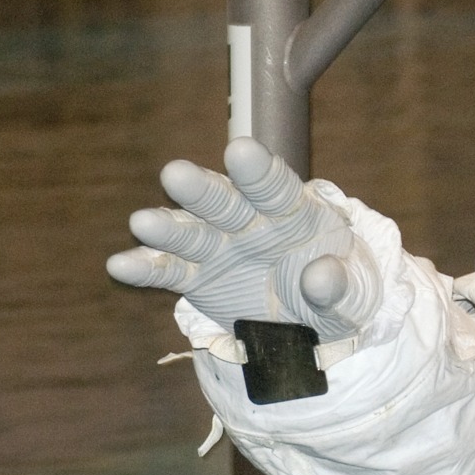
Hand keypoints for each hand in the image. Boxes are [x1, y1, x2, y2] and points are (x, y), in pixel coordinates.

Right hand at [106, 140, 379, 341]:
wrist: (318, 323)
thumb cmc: (341, 294)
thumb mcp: (354, 296)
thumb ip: (339, 285)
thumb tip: (320, 277)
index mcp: (295, 211)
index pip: (275, 186)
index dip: (258, 170)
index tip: (240, 151)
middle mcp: (251, 220)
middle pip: (224, 201)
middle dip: (201, 190)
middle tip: (175, 174)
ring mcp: (220, 246)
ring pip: (190, 231)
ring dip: (167, 226)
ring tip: (142, 222)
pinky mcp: (197, 275)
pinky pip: (169, 270)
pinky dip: (146, 268)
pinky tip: (120, 265)